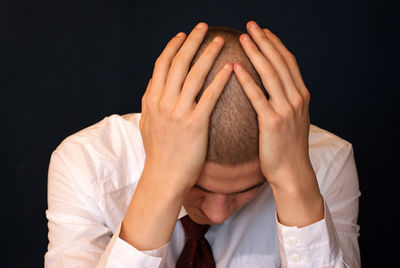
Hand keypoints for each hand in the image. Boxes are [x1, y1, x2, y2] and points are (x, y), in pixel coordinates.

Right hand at [121, 22, 232, 249]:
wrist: (164, 177)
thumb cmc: (159, 152)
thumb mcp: (147, 124)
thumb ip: (150, 101)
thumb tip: (154, 82)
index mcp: (152, 99)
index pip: (162, 65)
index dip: (173, 47)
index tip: (183, 35)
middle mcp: (163, 102)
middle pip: (178, 63)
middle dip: (191, 41)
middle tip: (203, 27)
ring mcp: (178, 112)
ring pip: (194, 75)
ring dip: (208, 54)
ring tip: (220, 40)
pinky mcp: (195, 124)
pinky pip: (209, 96)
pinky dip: (220, 80)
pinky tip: (231, 68)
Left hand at [234, 21, 322, 226]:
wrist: (292, 172)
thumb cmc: (286, 147)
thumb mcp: (291, 119)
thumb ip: (284, 100)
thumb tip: (272, 87)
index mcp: (301, 95)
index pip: (288, 62)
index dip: (276, 44)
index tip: (263, 30)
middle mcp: (297, 98)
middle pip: (280, 62)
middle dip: (265, 41)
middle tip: (251, 25)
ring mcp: (286, 110)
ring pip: (271, 74)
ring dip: (257, 53)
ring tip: (243, 38)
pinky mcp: (273, 122)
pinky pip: (258, 96)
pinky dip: (247, 80)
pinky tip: (236, 68)